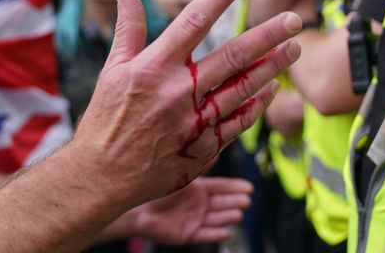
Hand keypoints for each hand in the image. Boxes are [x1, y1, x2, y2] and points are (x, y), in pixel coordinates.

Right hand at [74, 0, 301, 206]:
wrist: (102, 176)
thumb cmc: (105, 118)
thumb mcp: (112, 68)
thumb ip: (128, 27)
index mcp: (154, 67)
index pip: (193, 20)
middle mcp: (178, 92)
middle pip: (232, 56)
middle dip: (267, 36)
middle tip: (294, 20)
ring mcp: (194, 122)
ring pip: (243, 89)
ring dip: (272, 68)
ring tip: (295, 48)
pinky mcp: (204, 148)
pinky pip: (239, 122)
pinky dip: (258, 104)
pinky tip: (272, 89)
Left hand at [131, 177, 252, 244]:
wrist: (136, 207)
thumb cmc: (156, 188)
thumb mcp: (182, 174)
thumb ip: (199, 165)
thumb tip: (214, 149)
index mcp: (199, 188)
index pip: (222, 187)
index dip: (235, 187)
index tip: (249, 187)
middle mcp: (199, 204)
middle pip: (222, 203)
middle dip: (234, 201)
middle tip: (247, 200)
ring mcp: (195, 219)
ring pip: (216, 218)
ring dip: (228, 217)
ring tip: (239, 214)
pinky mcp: (188, 234)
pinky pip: (205, 235)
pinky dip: (216, 234)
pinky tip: (227, 233)